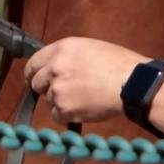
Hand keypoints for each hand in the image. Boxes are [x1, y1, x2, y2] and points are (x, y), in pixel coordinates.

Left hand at [23, 37, 145, 124]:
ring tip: (81, 99)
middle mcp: (54, 68)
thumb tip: (54, 67)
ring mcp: (57, 90)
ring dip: (60, 102)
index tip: (35, 79)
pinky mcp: (64, 109)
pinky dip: (66, 115)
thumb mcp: (87, 48)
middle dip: (46, 88)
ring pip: (48, 100)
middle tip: (62, 91)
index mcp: (60, 49)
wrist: (131, 83)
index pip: (33, 63)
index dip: (33, 73)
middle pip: (36, 83)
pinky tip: (82, 109)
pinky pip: (57, 115)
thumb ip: (66, 56)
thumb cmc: (117, 62)